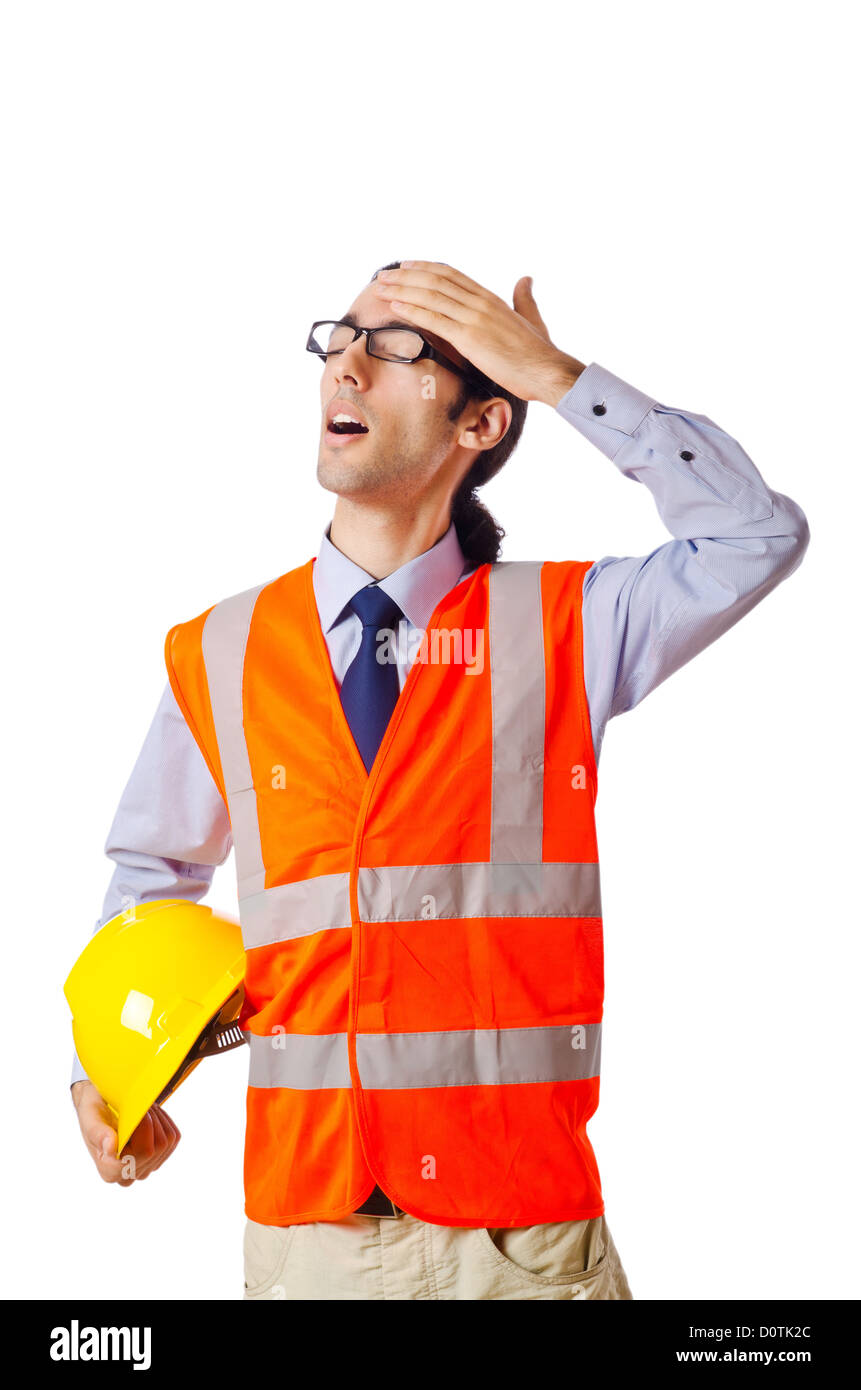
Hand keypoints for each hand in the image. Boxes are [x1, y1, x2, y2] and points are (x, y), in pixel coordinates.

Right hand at [72, 1079, 180, 1185]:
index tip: (133, 1111)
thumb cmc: (93, 1110)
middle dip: (150, 1119)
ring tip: (138, 1112)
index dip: (145, 1127)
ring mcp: (145, 1169)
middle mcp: (128, 1176)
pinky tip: (146, 1118)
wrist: (100, 1104)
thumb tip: (111, 1148)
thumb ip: (98, 1134)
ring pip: (168, 1140)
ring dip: (157, 1118)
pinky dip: (163, 1120)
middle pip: (159, 1146)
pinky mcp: (159, 1157)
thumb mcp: (90, 1116)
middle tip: (134, 1107)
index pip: (145, 1152)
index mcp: (110, 1171)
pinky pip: (173, 1137)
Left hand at [374, 260, 585, 405]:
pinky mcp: (469, 337)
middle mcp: (479, 302)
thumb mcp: (531, 317)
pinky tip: (394, 307)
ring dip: (401, 290)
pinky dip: (412, 311)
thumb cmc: (539, 352)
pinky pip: (434, 319)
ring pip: (430, 296)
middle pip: (435, 281)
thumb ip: (524, 297)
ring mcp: (474, 318)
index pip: (452, 275)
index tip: (406, 267)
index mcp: (490, 298)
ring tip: (380, 288)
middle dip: (405, 277)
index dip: (426, 269)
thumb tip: (525, 279)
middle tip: (383, 276)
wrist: (547, 371)